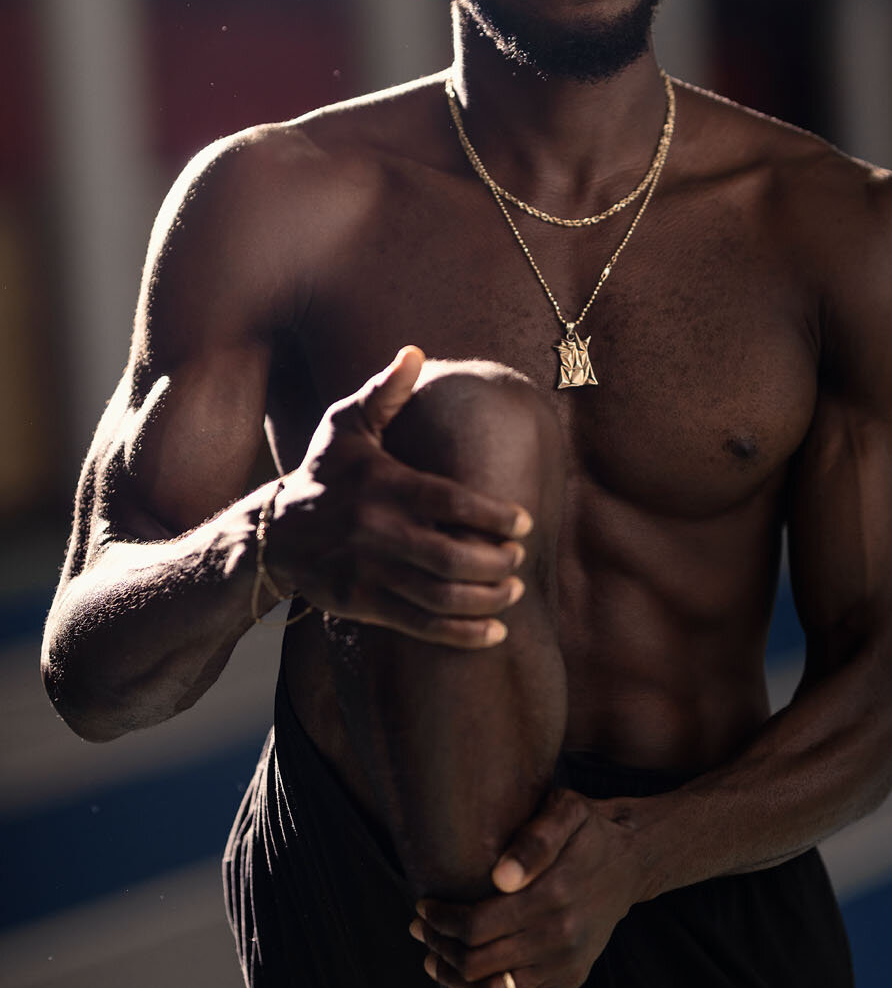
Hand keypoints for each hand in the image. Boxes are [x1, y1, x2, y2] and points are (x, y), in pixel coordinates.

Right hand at [267, 345, 531, 644]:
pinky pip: (419, 625)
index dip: (493, 516)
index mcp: (384, 485)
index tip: (523, 522)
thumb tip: (413, 353)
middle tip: (519, 559)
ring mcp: (369, 571)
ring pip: (439, 596)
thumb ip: (384, 393)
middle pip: (451, 556)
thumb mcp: (345, 426)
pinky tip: (492, 632)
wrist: (273, 534)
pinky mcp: (362, 603)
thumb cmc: (323, 473)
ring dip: (486, 600)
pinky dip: (461, 634)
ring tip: (513, 592)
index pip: (450, 502)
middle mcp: (377, 531)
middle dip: (496, 563)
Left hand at [411, 785, 645, 987]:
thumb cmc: (588, 832)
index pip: (476, 925)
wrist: (631, 861)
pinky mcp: (570, 981)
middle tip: (420, 930)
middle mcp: (559, 938)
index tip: (423, 908)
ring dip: (453, 981)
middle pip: (476, 962)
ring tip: (435, 961)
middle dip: (438, 948)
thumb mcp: (565, 813)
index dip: (440, 921)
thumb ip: (535, 840)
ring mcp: (565, 965)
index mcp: (551, 896)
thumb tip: (501, 877)